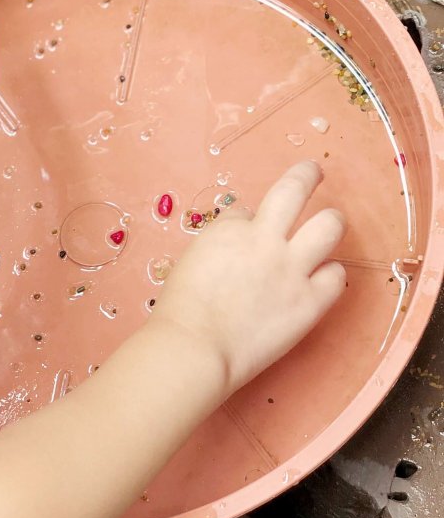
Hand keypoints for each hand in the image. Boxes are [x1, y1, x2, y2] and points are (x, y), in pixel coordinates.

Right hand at [151, 160, 346, 394]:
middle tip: (312, 171)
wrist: (195, 345)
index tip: (246, 233)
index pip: (244, 211)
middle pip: (295, 190)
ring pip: (328, 226)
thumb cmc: (181, 308)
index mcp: (229, 229)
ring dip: (331, 221)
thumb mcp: (192, 260)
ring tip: (331, 222)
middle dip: (306, 175)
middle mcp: (264, 239)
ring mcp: (291, 269)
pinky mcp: (310, 302)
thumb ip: (219, 246)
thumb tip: (237, 243)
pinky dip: (330, 274)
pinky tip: (323, 278)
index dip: (246, 222)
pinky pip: (337, 276)